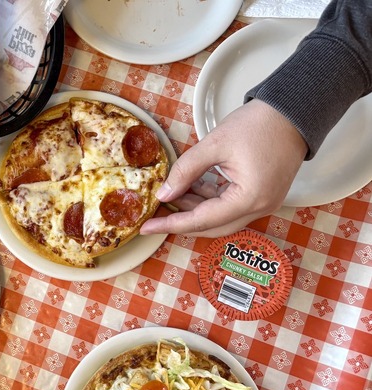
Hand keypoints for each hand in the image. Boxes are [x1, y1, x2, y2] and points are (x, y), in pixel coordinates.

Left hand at [140, 99, 307, 236]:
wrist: (294, 110)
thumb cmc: (260, 123)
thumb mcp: (214, 144)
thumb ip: (185, 170)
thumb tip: (164, 194)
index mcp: (250, 198)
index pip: (202, 220)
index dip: (171, 224)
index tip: (148, 227)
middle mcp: (260, 207)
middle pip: (213, 226)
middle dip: (182, 220)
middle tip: (155, 216)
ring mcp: (264, 202)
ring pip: (221, 217)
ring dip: (196, 209)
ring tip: (171, 194)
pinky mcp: (263, 194)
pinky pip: (232, 206)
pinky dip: (210, 200)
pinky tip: (192, 188)